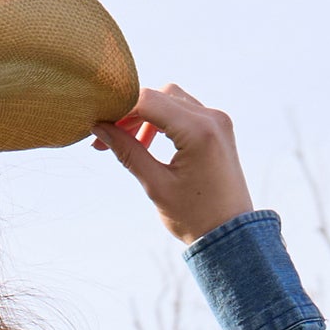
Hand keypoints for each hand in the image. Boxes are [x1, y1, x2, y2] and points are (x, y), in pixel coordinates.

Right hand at [92, 83, 253, 245]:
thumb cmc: (194, 217)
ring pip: (172, 100)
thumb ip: (128, 152)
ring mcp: (218, 120)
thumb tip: (100, 129)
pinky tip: (148, 142)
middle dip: (131, 113)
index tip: (99, 127)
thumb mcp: (156, 185)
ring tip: (129, 143)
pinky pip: (185, 111)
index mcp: (198, 131)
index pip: (148, 101)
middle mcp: (212, 117)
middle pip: (160, 95)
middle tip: (108, 138)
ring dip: (147, 116)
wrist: (230, 233)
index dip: (119, 111)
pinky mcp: (218, 127)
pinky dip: (163, 120)